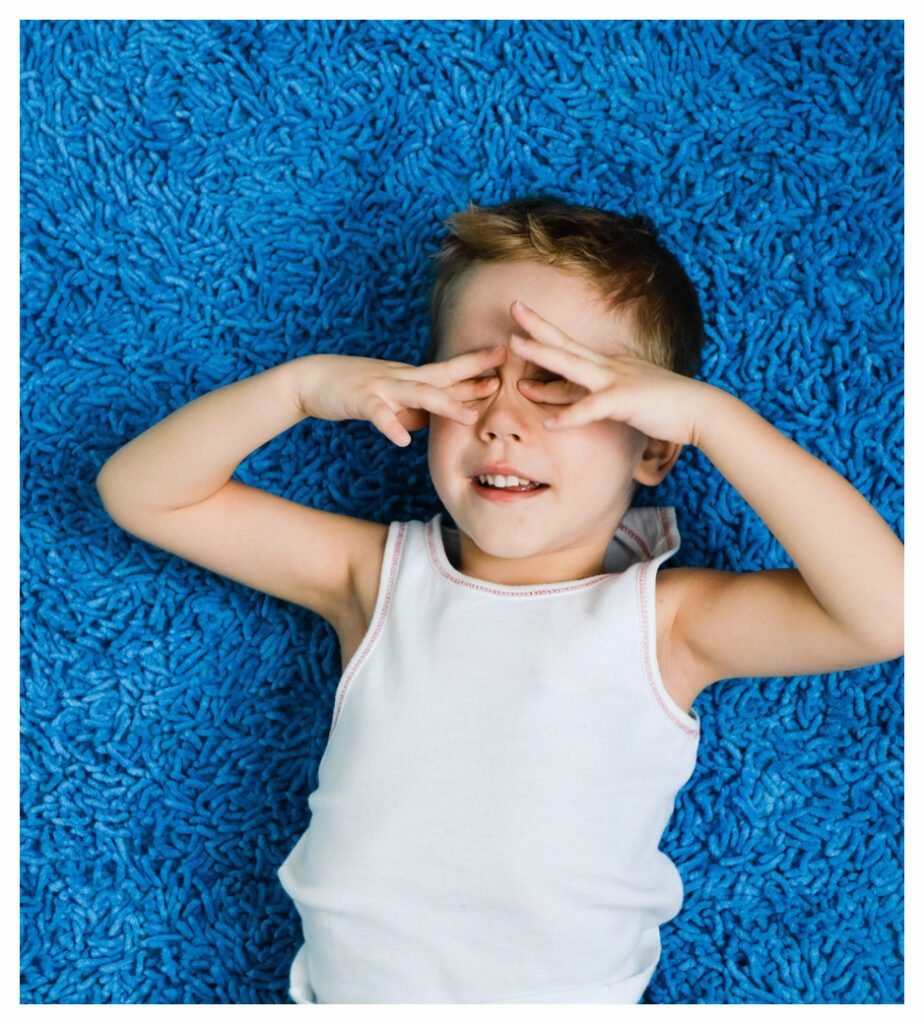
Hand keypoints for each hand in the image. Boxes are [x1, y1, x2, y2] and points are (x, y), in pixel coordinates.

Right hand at [293, 349, 505, 446]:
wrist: (311, 380)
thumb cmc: (355, 390)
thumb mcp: (393, 398)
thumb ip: (418, 407)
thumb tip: (442, 417)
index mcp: (412, 378)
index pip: (452, 372)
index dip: (480, 367)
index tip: (511, 361)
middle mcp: (402, 378)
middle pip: (444, 374)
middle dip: (474, 372)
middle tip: (504, 371)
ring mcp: (382, 387)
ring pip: (419, 393)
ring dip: (445, 404)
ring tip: (470, 416)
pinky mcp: (360, 400)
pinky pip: (378, 415)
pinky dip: (390, 427)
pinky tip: (402, 442)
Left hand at [508, 300, 711, 446]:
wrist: (700, 410)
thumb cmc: (663, 407)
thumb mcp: (622, 398)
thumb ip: (593, 399)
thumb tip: (569, 403)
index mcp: (608, 365)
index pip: (569, 350)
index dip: (544, 337)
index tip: (519, 327)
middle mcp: (608, 367)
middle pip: (565, 344)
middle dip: (537, 326)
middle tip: (514, 307)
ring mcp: (616, 380)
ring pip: (572, 364)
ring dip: (543, 354)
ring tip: (516, 345)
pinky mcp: (625, 400)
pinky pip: (592, 408)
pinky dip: (570, 415)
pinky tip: (549, 424)